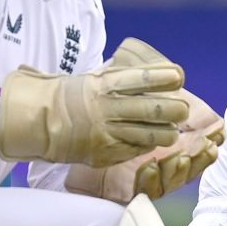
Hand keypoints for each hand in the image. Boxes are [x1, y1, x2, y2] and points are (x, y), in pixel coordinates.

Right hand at [66, 37, 224, 199]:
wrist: (43, 120)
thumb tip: (165, 72)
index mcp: (103, 85)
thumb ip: (127, 77)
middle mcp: (106, 109)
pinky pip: (135, 150)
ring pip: (149, 135)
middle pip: (150, 110)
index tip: (178, 76)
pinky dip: (148, 145)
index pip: (138, 80)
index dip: (161, 78)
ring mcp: (106, 133)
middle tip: (183, 109)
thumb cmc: (77, 95)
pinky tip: (152, 141)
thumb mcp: (98, 78)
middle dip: (174, 109)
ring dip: (167, 132)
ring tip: (173, 129)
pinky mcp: (105, 153)